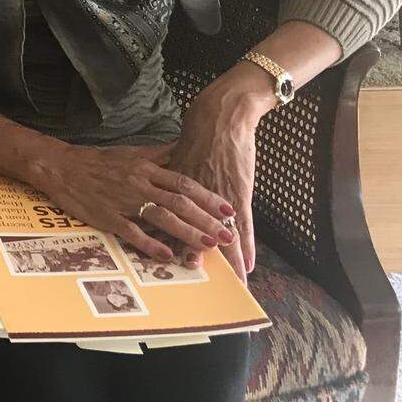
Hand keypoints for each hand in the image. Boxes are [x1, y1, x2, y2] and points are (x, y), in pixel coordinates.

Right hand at [31, 140, 238, 264]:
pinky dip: (151, 245)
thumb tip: (184, 147)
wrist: (63, 168)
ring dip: (187, 233)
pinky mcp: (108, 218)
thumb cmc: (100, 161)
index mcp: (147, 167)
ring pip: (161, 218)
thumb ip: (160, 154)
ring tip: (207, 245)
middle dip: (206, 219)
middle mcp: (139, 183)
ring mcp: (124, 202)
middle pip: (179, 202)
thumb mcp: (133, 152)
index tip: (228, 209)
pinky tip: (168, 255)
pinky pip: (133, 233)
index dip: (208, 197)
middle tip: (227, 234)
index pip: (184, 183)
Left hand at [166, 61, 271, 282]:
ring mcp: (217, 197)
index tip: (161, 260)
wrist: (221, 117)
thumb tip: (154, 184)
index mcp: (174, 188)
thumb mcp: (175, 155)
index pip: (166, 219)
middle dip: (194, 257)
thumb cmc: (199, 134)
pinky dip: (244, 247)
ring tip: (228, 284)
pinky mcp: (237, 193)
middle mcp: (193, 196)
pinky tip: (247, 266)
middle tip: (196, 281)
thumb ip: (166, 173)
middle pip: (191, 232)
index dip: (164, 240)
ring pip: (218, 235)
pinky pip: (242, 227)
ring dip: (224, 263)